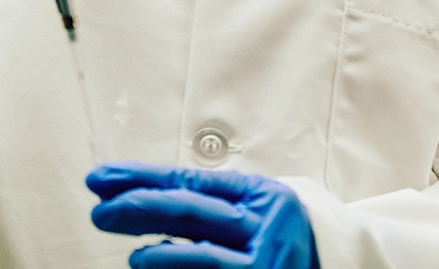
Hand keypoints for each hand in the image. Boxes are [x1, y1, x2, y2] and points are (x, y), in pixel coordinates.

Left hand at [87, 162, 319, 268]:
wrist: (338, 266)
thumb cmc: (281, 236)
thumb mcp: (254, 208)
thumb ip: (211, 202)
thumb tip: (144, 201)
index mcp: (261, 194)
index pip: (190, 181)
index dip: (142, 178)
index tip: (102, 179)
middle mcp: (266, 225)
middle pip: (191, 211)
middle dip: (139, 208)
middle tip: (100, 210)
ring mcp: (267, 263)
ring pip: (204, 257)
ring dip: (160, 258)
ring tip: (132, 257)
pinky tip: (155, 268)